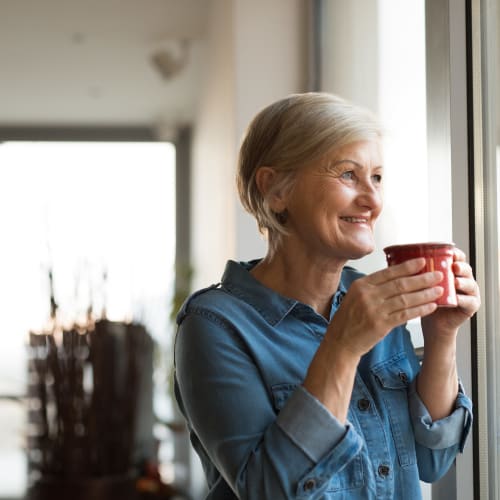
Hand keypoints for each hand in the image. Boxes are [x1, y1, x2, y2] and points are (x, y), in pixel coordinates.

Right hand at [325, 258, 442, 356]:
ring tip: (439, 290)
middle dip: (422, 279)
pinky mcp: (381, 324)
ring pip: (405, 299)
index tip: (422, 261)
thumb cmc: (348, 320)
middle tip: (438, 275)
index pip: (388, 272)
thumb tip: (396, 278)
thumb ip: (373, 288)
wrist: (340, 341)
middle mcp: (367, 295)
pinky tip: (430, 306)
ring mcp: (374, 310)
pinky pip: (405, 314)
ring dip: (425, 294)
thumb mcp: (354, 297)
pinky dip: (420, 310)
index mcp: (361, 285)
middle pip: (400, 284)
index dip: (407, 266)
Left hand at [421, 247, 480, 338]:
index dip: (454, 254)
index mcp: (451, 271)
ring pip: (470, 284)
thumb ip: (417, 271)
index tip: (449, 251)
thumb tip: (397, 257)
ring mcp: (469, 293)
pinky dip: (463, 300)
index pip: (456, 258)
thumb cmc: (425, 300)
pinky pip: (470, 302)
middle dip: (460, 266)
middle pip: (465, 269)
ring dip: (463, 282)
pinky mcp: (470, 307)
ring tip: (455, 282)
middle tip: (453, 267)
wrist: (431, 322)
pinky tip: (456, 299)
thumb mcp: (420, 283)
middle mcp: (462, 279)